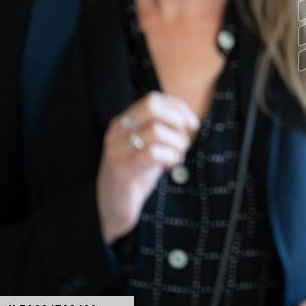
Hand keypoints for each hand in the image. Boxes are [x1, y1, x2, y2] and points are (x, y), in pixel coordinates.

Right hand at [96, 92, 199, 242]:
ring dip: (177, 143)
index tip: (192, 125)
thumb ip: (162, 129)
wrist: (113, 206)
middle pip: (151, 106)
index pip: (152, 99)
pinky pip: (154, 153)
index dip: (178, 108)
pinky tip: (169, 166)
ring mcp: (117, 150)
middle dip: (176, 120)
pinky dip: (171, 157)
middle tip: (183, 140)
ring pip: (156, 130)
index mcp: (123, 121)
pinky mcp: (122, 170)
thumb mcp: (149, 145)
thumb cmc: (137, 173)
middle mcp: (117, 131)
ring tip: (177, 157)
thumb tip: (190, 121)